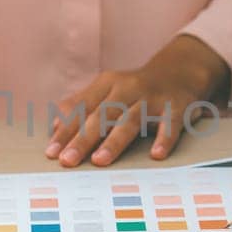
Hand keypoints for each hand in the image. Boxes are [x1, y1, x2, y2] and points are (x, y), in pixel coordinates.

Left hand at [46, 35, 229, 166]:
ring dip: (114, 141)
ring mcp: (152, 98)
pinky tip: (156, 155)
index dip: (65, 130)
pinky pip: (170, 125)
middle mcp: (127, 89)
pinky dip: (164, 139)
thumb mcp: (106, 90)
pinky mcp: (176, 107)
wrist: (179, 71)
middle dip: (83, 138)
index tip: (51, 152)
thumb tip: (55, 126)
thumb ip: (81, 106)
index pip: (81, 108)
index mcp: (106, 84)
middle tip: (67, 160)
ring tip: (99, 161)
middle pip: (102, 115)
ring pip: (130, 120)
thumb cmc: (135, 89)